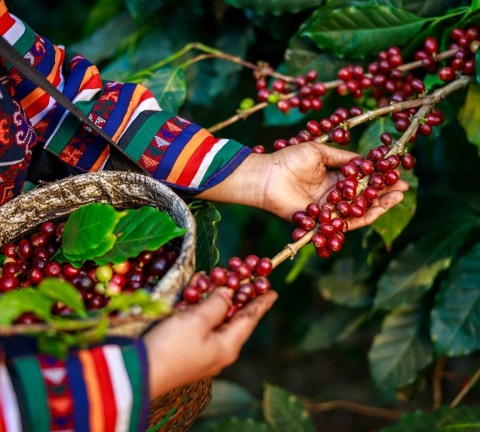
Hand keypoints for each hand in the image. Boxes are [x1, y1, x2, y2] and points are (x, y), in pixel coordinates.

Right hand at [143, 287, 277, 398]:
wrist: (138, 373)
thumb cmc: (172, 346)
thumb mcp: (197, 321)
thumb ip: (217, 304)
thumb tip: (228, 294)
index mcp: (228, 345)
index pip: (250, 318)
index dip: (261, 303)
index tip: (273, 291)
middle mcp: (219, 349)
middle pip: (234, 317)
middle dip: (238, 296)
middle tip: (245, 278)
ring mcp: (203, 350)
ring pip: (215, 318)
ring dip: (215, 298)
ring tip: (218, 280)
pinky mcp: (187, 349)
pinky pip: (200, 324)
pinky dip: (199, 307)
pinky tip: (194, 293)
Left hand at [199, 141, 408, 229]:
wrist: (267, 175)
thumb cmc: (289, 159)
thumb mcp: (319, 152)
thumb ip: (343, 158)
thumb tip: (365, 161)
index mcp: (333, 177)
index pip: (361, 180)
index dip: (379, 178)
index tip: (396, 173)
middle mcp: (333, 195)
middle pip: (364, 197)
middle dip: (384, 193)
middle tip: (403, 188)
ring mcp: (328, 209)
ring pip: (358, 211)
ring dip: (378, 205)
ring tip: (396, 197)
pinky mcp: (321, 221)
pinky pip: (344, 221)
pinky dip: (361, 216)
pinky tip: (377, 208)